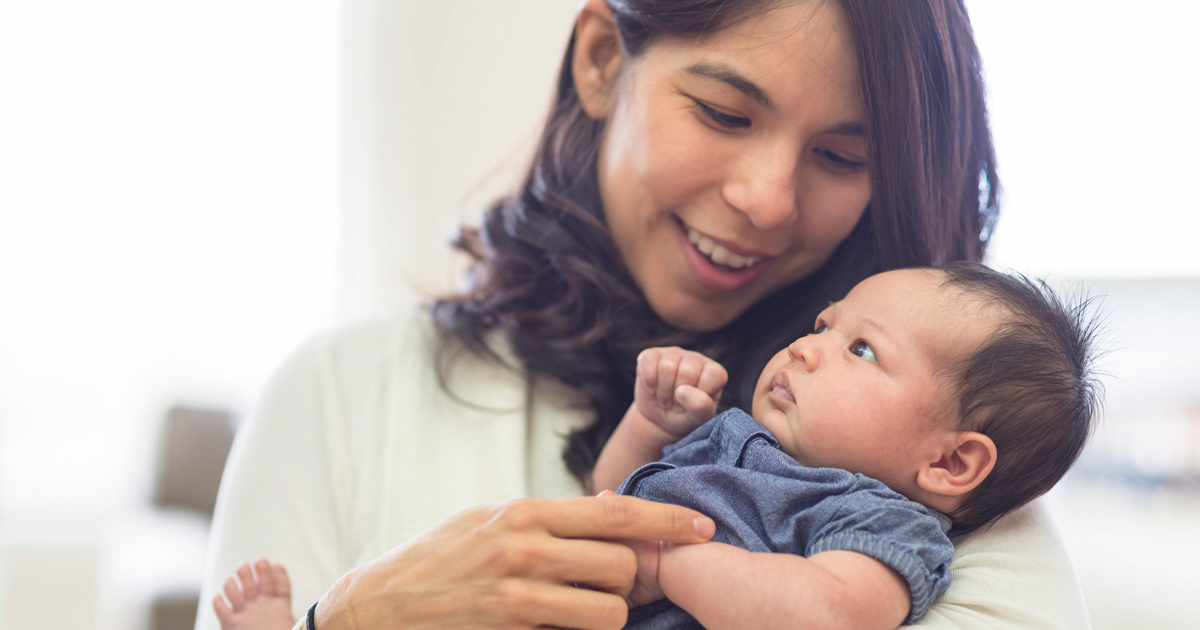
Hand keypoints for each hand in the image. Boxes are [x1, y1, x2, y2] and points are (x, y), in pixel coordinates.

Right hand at [313, 494, 715, 629]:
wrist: (377, 608)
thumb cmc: (437, 561)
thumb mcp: (488, 521)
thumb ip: (546, 518)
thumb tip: (610, 506)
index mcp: (524, 512)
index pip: (615, 513)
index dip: (667, 522)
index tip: (702, 529)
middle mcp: (525, 550)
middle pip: (622, 566)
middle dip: (630, 582)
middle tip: (616, 588)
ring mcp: (518, 597)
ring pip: (608, 611)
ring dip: (607, 616)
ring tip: (579, 612)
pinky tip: (556, 627)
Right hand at [634, 347, 726, 438]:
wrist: (659, 419)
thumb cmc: (685, 416)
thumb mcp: (698, 418)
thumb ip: (700, 406)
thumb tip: (683, 391)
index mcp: (714, 372)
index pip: (713, 375)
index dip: (700, 395)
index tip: (693, 404)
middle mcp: (696, 359)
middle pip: (687, 370)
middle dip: (678, 394)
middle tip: (676, 403)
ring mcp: (673, 354)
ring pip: (667, 366)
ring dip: (663, 391)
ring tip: (665, 398)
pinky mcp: (651, 354)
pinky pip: (648, 361)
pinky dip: (648, 381)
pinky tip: (652, 387)